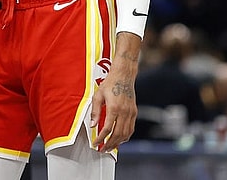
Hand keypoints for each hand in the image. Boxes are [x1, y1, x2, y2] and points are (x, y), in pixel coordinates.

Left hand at [89, 32, 140, 151]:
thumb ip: (95, 111)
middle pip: (117, 134)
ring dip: (118, 143)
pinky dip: (125, 137)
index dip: (101, 138)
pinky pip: (131, 129)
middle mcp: (124, 112)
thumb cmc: (110, 84)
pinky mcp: (134, 113)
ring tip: (110, 147)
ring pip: (126, 133)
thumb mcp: (98, 95)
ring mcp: (131, 113)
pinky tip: (119, 139)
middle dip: (109, 144)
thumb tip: (93, 125)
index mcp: (114, 108)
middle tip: (102, 150)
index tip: (95, 144)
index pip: (107, 129)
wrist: (124, 76)